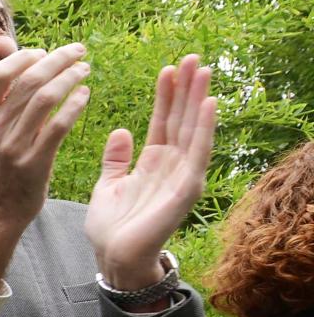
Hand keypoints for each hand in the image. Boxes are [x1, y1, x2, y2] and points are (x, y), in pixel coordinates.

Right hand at [0, 43, 91, 287]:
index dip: (23, 57)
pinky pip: (58, 126)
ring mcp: (12, 147)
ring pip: (45, 99)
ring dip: (69, 78)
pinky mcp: (34, 163)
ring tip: (84, 69)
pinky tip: (84, 95)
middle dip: (56, 60)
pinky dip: (74, 106)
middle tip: (76, 50)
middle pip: (27, 81)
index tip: (43, 51)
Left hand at [85, 55, 215, 289]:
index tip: (168, 69)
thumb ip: (117, 159)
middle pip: (181, 120)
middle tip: (192, 57)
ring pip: (193, 131)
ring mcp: (182, 177)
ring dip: (198, 100)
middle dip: (186, 89)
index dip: (166, 96)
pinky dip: (204, 129)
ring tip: (202, 70)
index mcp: (153, 162)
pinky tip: (207, 104)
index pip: (163, 121)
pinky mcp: (186, 190)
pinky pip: (197, 154)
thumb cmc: (112, 226)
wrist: (113, 258)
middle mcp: (172, 166)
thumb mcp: (109, 184)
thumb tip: (121, 131)